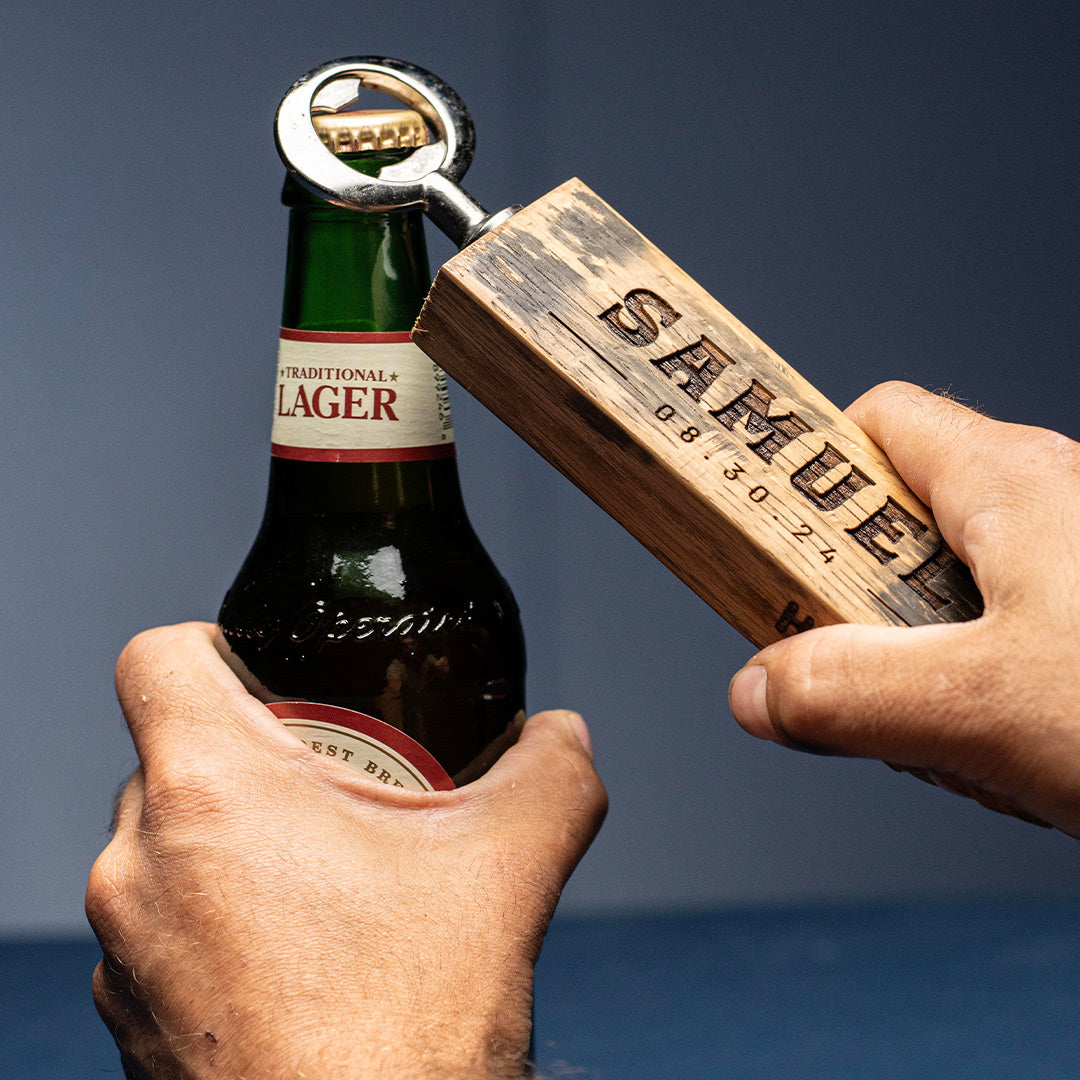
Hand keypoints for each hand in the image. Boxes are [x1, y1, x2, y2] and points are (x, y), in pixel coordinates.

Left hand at [86, 622, 606, 1079]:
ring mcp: (123, 950)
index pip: (160, 658)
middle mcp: (138, 865)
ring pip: (166, 842)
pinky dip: (218, 915)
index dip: (215, 645)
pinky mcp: (130, 1018)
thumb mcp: (509, 869)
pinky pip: (162, 925)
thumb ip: (551, 772)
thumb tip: (562, 732)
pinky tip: (301, 953)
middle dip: (256, 754)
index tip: (269, 674)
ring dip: (236, 839)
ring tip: (328, 877)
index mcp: (212, 795)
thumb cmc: (409, 1036)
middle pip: (173, 752)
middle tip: (338, 784)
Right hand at [728, 381, 1079, 835]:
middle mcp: (1056, 504)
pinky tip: (1021, 762)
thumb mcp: (986, 707)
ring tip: (957, 740)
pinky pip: (1020, 647)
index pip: (876, 424)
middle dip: (863, 607)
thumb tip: (756, 691)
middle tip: (860, 678)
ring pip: (963, 598)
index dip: (812, 472)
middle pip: (907, 521)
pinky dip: (993, 702)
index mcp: (1012, 481)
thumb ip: (847, 694)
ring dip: (930, 672)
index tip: (777, 543)